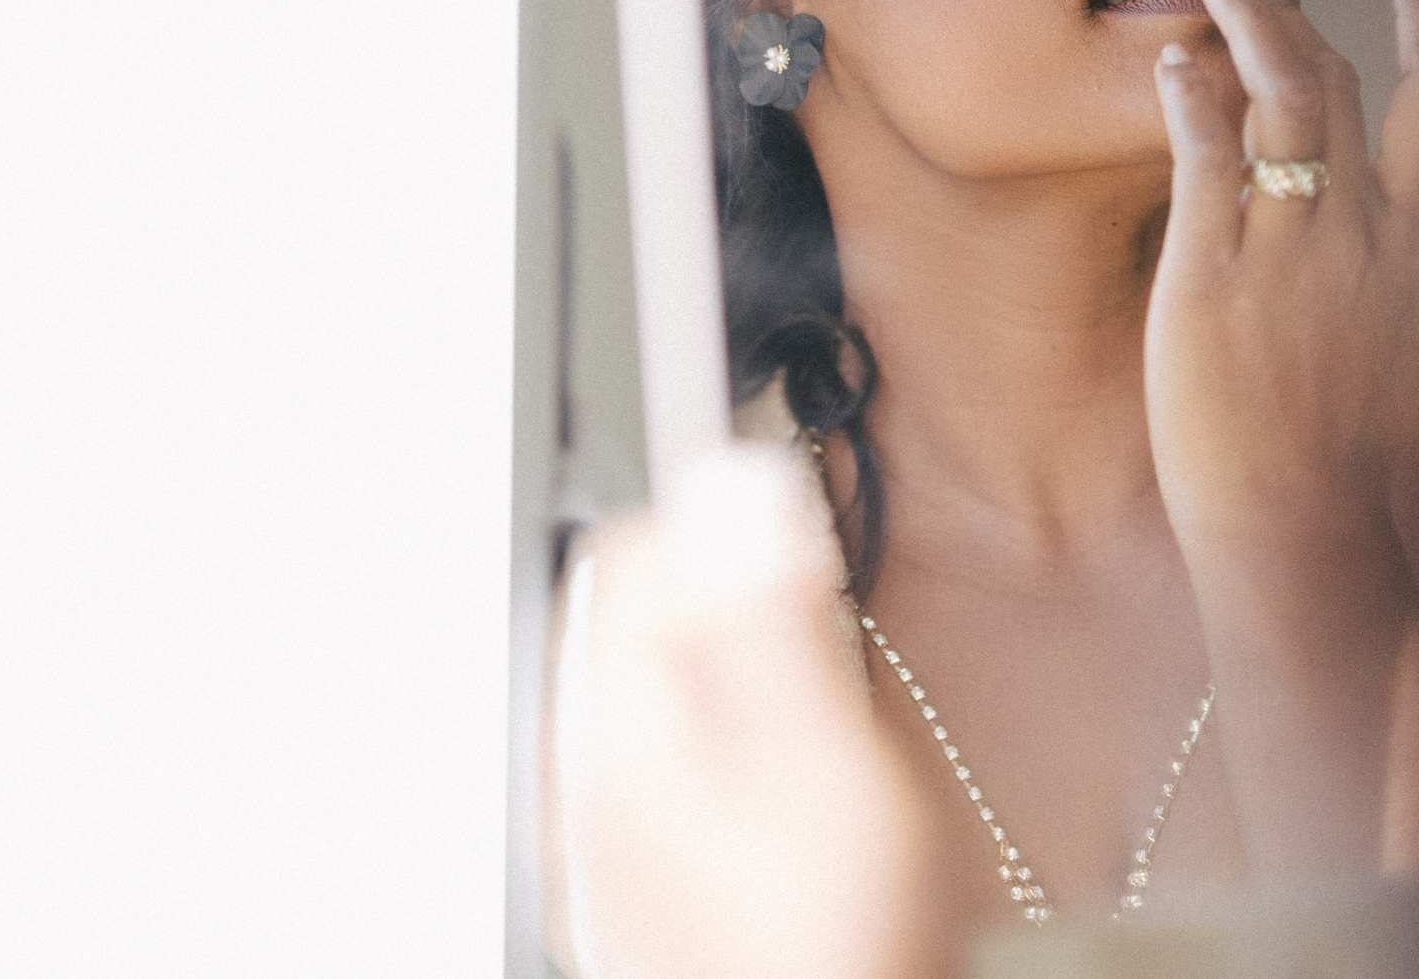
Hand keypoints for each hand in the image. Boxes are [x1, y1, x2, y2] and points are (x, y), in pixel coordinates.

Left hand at [553, 448, 946, 978]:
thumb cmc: (832, 940)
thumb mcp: (822, 756)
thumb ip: (765, 615)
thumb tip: (730, 485)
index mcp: (620, 722)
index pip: (629, 552)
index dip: (721, 531)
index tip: (798, 568)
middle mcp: (586, 772)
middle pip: (632, 619)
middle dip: (722, 609)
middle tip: (814, 669)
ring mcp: (601, 835)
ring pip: (650, 694)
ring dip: (725, 684)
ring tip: (807, 748)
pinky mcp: (631, 883)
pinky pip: (662, 773)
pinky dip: (721, 760)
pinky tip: (780, 817)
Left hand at [1144, 0, 1418, 541]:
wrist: (1298, 521)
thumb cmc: (1358, 446)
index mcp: (1413, 242)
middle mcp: (1360, 231)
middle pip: (1350, 82)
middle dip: (1299, 12)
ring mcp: (1290, 249)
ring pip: (1286, 100)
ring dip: (1251, 28)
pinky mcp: (1214, 274)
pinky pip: (1209, 161)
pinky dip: (1195, 101)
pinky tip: (1175, 66)